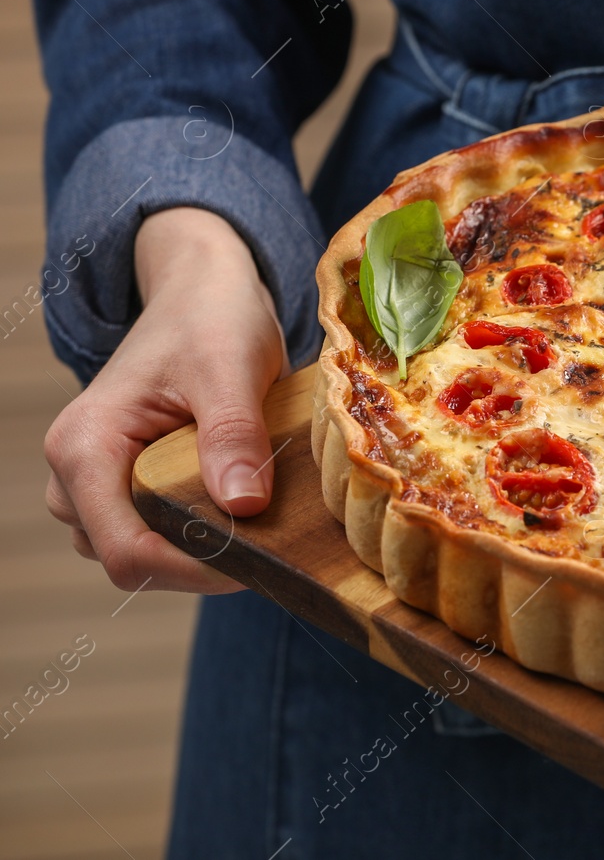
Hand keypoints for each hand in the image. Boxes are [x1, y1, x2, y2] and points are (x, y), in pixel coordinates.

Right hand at [43, 208, 288, 592]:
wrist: (201, 291)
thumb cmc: (210, 319)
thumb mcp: (230, 368)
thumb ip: (232, 434)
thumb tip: (243, 506)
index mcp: (83, 447)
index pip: (126, 550)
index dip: (193, 569)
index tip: (261, 561)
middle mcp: (73, 473)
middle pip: (132, 560)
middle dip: (201, 562)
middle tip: (273, 542)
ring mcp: (93, 483)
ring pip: (143, 552)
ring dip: (202, 549)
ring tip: (262, 522)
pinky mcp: (122, 483)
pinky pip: (154, 531)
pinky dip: (199, 532)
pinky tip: (245, 511)